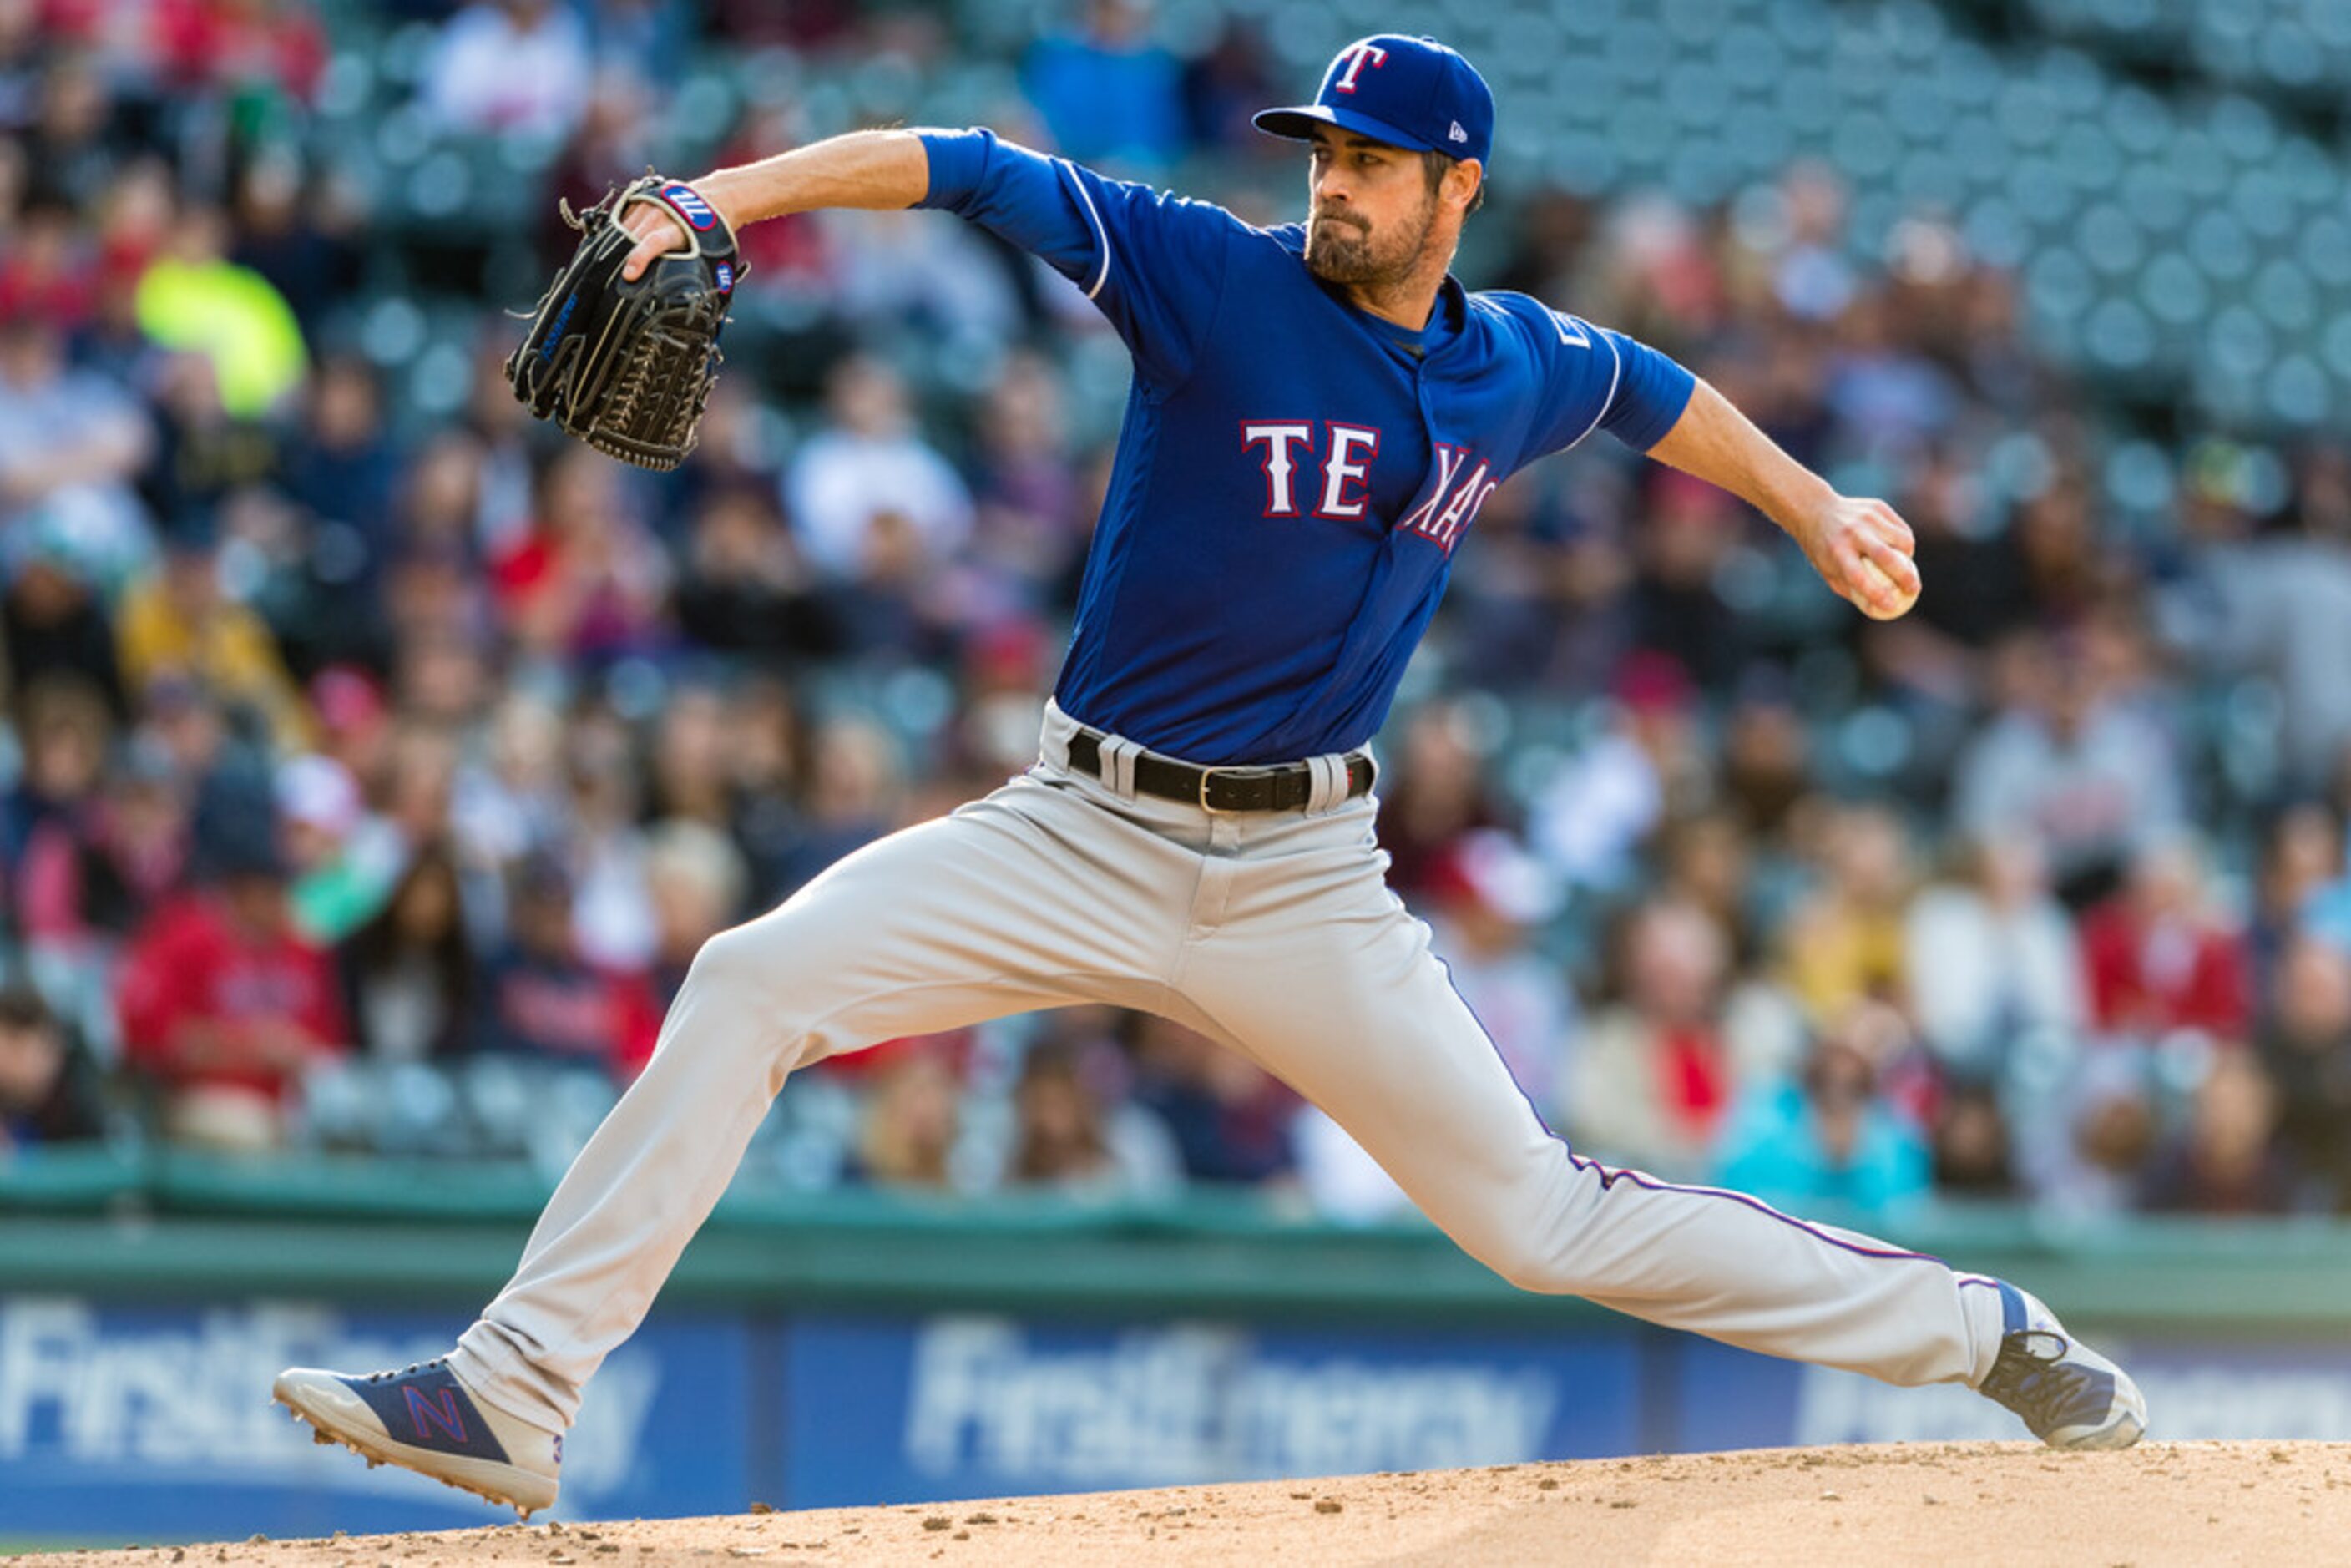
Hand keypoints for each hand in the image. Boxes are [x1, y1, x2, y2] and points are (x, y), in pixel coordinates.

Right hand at [619, 177, 737, 280]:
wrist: (714, 199)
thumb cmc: (710, 232)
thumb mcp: (706, 252)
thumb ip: (692, 269)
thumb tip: (686, 298)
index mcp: (678, 228)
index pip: (654, 243)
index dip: (639, 259)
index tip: (629, 275)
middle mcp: (661, 212)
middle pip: (632, 237)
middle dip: (622, 257)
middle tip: (618, 276)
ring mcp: (649, 202)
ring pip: (623, 226)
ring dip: (618, 245)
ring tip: (618, 261)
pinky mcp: (640, 197)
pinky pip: (623, 218)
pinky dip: (620, 232)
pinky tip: (622, 244)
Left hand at [1795, 494, 1920, 619]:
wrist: (1816, 510)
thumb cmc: (1824, 549)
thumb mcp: (1828, 571)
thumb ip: (1851, 589)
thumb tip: (1878, 609)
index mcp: (1837, 552)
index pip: (1859, 577)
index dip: (1877, 594)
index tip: (1892, 606)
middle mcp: (1853, 533)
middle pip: (1886, 556)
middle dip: (1905, 576)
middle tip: (1914, 590)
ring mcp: (1867, 518)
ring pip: (1901, 540)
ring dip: (1908, 557)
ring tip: (1905, 567)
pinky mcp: (1877, 507)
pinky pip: (1900, 529)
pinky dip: (1904, 542)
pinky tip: (1900, 549)